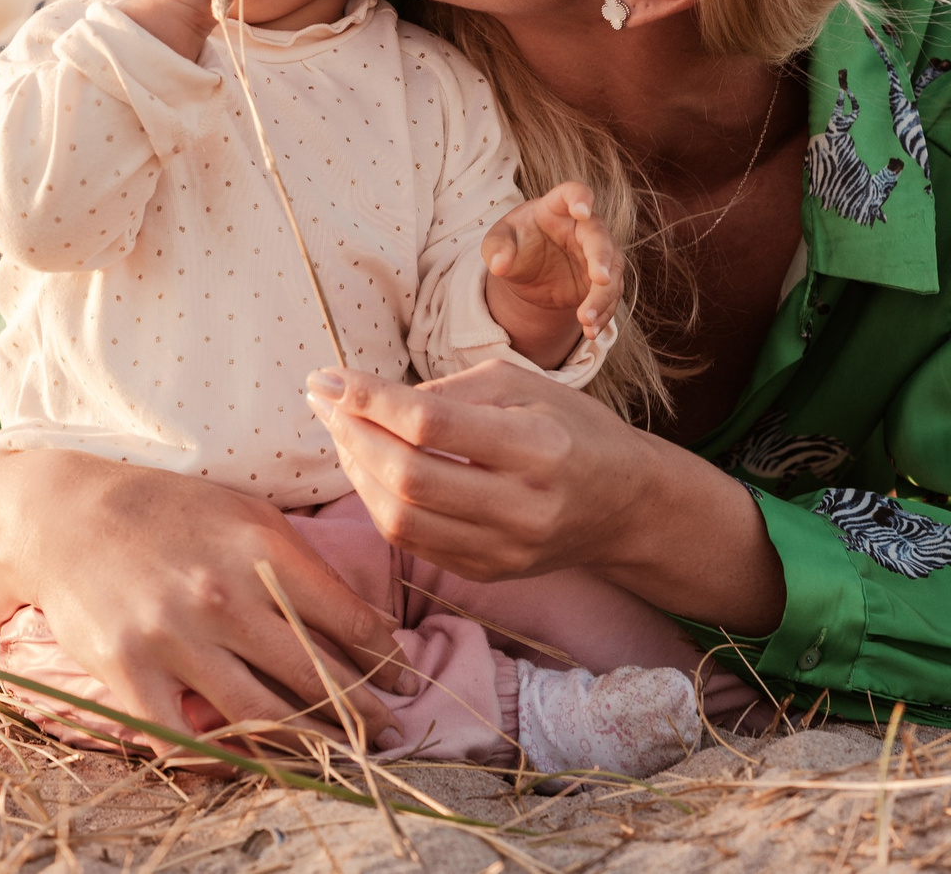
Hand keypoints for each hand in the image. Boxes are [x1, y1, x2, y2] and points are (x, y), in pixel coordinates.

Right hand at [0, 449, 406, 760]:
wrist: (66, 514)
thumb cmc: (166, 511)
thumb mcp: (243, 513)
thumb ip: (300, 560)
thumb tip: (365, 618)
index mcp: (259, 548)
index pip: (346, 616)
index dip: (385, 658)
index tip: (406, 681)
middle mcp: (222, 595)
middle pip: (314, 674)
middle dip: (364, 711)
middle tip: (392, 733)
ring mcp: (174, 637)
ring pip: (261, 714)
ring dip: (310, 744)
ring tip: (339, 758)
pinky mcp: (129, 671)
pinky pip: (184, 736)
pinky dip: (220, 759)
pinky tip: (249, 766)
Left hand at [303, 359, 784, 632]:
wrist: (627, 506)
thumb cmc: (572, 428)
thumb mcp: (522, 386)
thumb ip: (446, 391)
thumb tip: (365, 396)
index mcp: (538, 447)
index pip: (432, 426)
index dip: (370, 400)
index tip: (330, 376)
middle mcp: (523, 507)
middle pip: (407, 478)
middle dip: (351, 435)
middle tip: (323, 400)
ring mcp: (505, 550)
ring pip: (400, 520)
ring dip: (355, 471)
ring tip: (340, 430)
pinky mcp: (490, 573)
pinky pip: (414, 542)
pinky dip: (378, 502)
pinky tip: (367, 467)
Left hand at [481, 180, 621, 368]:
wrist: (529, 270)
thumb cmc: (515, 244)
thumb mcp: (497, 243)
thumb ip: (497, 249)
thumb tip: (499, 265)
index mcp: (557, 207)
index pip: (572, 192)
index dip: (580, 198)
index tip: (582, 209)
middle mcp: (584, 226)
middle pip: (599, 236)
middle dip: (601, 257)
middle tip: (600, 279)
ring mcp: (597, 253)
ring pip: (611, 271)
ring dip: (602, 296)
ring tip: (585, 320)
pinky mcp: (602, 280)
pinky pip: (609, 296)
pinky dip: (602, 314)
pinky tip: (590, 330)